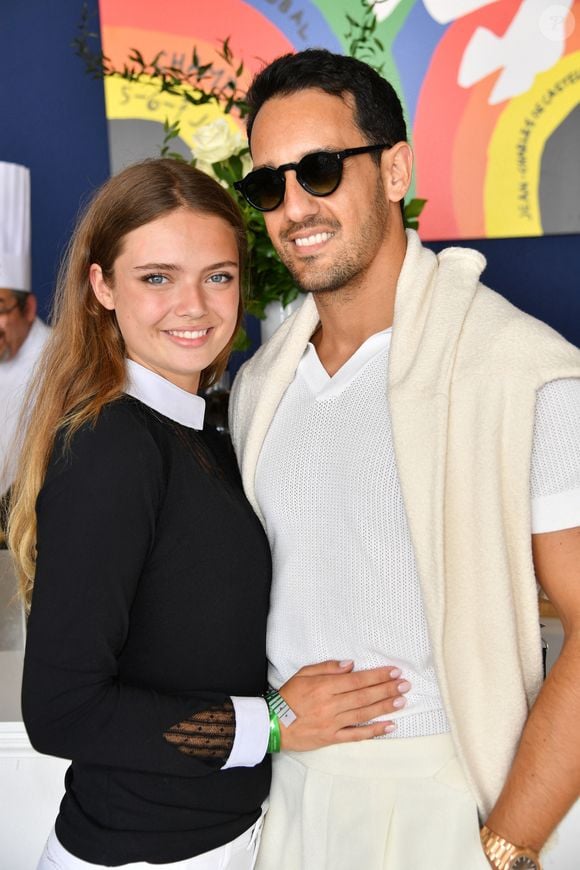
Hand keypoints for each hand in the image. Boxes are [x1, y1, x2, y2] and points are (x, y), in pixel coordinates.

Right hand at [278, 660, 409, 750]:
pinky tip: (389, 725)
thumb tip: (350, 665)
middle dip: (387, 689)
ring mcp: (332, 723)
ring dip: (385, 706)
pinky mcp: (332, 738)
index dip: (377, 676)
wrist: (272, 724)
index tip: (393, 671)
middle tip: (405, 684)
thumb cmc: (288, 696)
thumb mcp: (303, 673)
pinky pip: (356, 735)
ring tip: (402, 700)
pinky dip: (374, 731)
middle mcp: (330, 704)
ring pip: (364, 713)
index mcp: (324, 686)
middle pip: (364, 696)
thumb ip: (327, 668)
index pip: (357, 680)